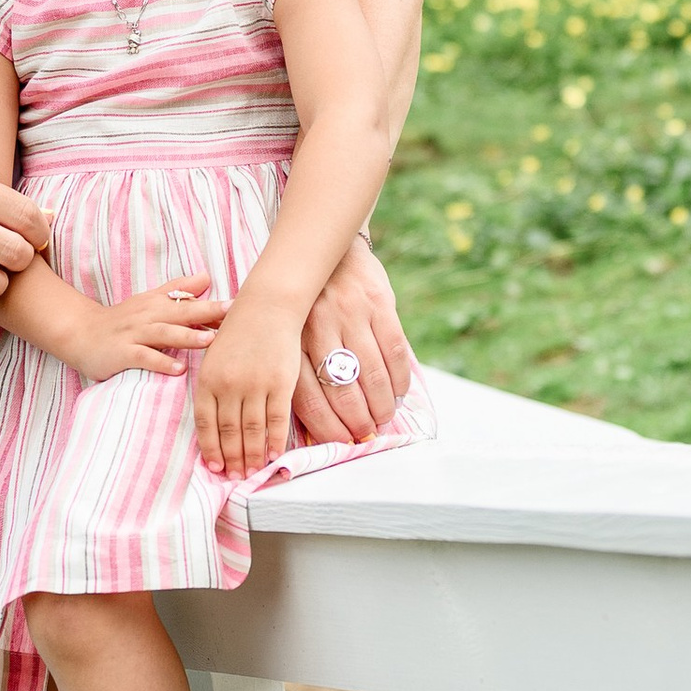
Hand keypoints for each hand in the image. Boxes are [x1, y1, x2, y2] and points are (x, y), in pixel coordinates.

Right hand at [72, 282, 226, 381]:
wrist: (80, 334)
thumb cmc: (121, 321)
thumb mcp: (149, 302)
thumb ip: (177, 291)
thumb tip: (207, 277)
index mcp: (157, 304)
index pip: (189, 303)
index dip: (214, 306)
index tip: (241, 308)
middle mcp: (147, 316)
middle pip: (180, 313)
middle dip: (207, 313)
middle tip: (233, 314)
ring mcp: (134, 335)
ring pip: (164, 333)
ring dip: (187, 337)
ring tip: (210, 341)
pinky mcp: (121, 353)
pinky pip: (143, 357)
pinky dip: (160, 362)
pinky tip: (177, 369)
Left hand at [195, 296, 304, 480]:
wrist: (267, 308)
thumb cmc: (239, 332)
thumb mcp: (213, 357)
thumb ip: (212, 388)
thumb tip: (214, 424)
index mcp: (208, 379)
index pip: (206, 423)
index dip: (210, 448)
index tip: (214, 466)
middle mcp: (230, 385)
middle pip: (229, 432)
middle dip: (231, 458)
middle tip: (234, 476)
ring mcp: (256, 385)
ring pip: (252, 431)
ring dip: (252, 455)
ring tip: (252, 471)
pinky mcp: (280, 384)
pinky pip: (276, 420)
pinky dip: (274, 441)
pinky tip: (272, 455)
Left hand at [290, 235, 415, 446]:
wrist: (329, 247)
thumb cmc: (305, 300)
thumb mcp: (290, 327)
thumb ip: (297, 365)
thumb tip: (315, 419)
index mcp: (292, 339)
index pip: (309, 397)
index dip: (328, 427)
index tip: (342, 443)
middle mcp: (319, 327)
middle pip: (342, 391)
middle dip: (358, 422)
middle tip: (366, 435)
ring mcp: (351, 314)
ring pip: (371, 375)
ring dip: (381, 405)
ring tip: (383, 419)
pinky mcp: (379, 303)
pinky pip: (394, 350)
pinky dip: (399, 379)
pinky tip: (398, 393)